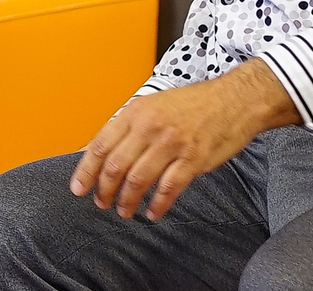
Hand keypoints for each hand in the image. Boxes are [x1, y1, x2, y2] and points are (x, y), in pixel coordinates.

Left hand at [69, 61, 300, 221]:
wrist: (234, 100)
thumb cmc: (192, 104)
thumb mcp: (152, 105)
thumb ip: (126, 127)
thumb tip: (96, 149)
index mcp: (135, 112)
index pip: (101, 144)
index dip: (86, 170)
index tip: (78, 188)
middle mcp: (150, 127)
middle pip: (116, 165)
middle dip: (104, 189)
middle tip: (101, 202)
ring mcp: (172, 144)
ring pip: (138, 179)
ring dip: (127, 200)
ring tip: (124, 210)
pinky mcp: (193, 159)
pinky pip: (168, 188)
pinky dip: (157, 204)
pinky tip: (152, 212)